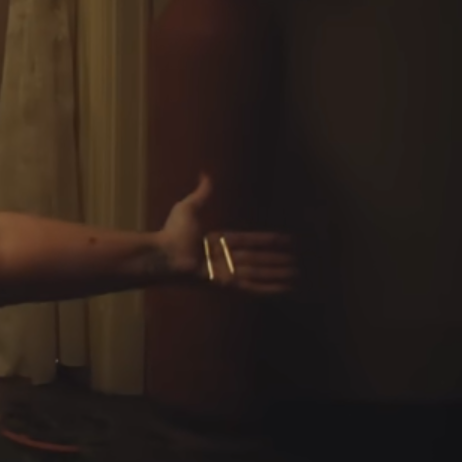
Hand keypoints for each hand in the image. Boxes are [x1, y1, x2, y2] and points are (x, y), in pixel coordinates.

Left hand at [156, 173, 298, 295]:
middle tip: (296, 262)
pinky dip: (269, 288)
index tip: (284, 240)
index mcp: (217, 241)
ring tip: (296, 274)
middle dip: (276, 261)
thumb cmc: (174, 233)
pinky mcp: (228, 284)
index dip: (266, 241)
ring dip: (277, 273)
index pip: (248, 241)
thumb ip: (201, 194)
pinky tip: (285, 288)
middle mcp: (224, 258)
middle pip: (257, 259)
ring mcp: (227, 272)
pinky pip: (252, 286)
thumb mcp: (188, 208)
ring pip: (258, 272)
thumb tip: (205, 173)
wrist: (165, 254)